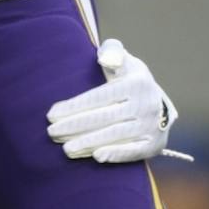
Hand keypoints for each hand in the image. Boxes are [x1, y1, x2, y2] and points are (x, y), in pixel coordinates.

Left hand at [46, 37, 181, 163]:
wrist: (157, 104)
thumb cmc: (128, 79)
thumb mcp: (123, 61)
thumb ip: (112, 52)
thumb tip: (105, 58)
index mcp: (135, 84)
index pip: (99, 97)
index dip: (73, 107)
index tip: (51, 115)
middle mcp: (145, 105)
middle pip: (104, 117)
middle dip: (75, 126)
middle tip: (51, 132)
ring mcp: (151, 125)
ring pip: (115, 135)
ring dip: (88, 142)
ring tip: (66, 149)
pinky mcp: (154, 144)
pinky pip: (134, 151)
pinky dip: (116, 155)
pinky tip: (97, 157)